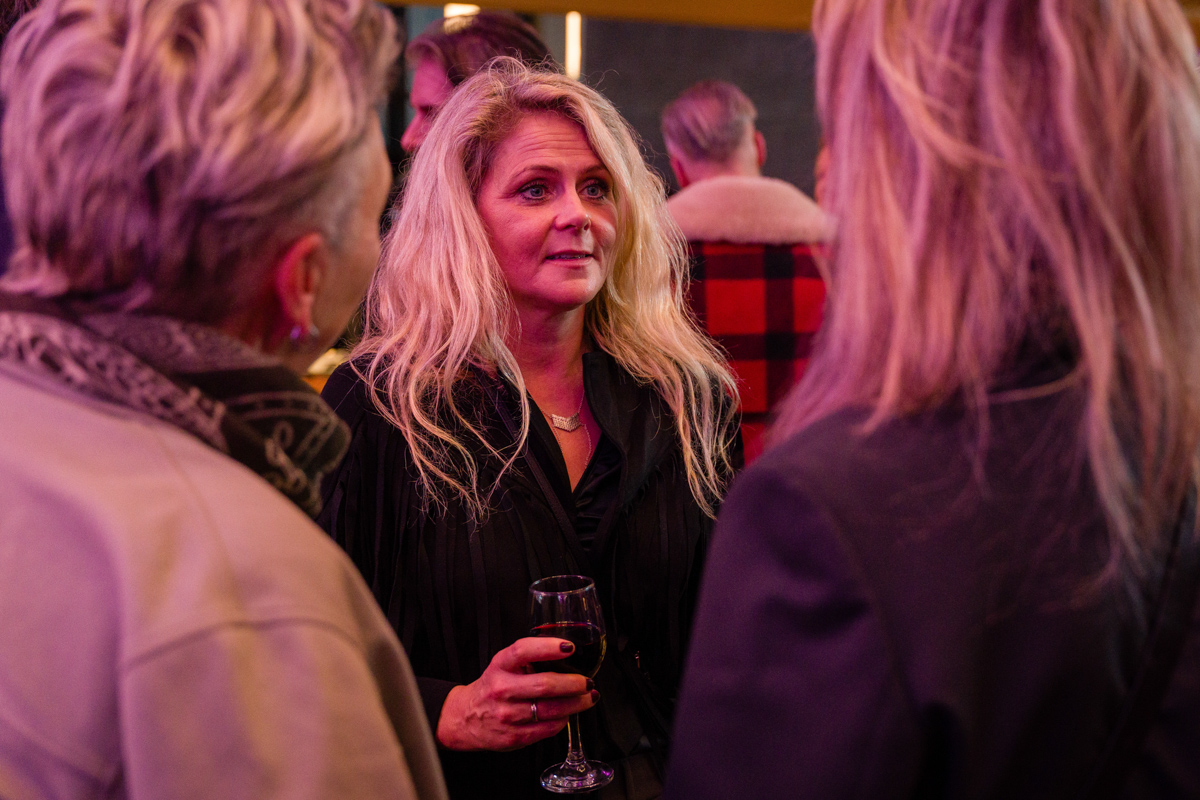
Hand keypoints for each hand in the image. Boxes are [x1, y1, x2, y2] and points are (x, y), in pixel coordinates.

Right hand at [436, 637, 598, 750]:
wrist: (465, 718)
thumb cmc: (492, 687)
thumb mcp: (503, 665)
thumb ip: (528, 659)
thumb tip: (566, 655)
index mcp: (500, 665)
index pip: (523, 651)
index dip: (548, 647)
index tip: (569, 647)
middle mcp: (501, 689)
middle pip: (544, 685)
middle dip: (573, 683)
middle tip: (587, 681)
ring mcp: (507, 715)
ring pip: (551, 710)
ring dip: (576, 704)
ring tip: (587, 697)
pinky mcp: (513, 736)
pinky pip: (547, 729)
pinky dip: (562, 720)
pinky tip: (567, 714)